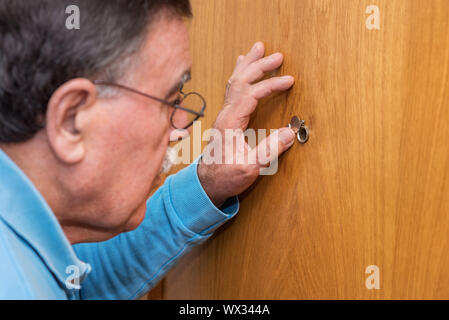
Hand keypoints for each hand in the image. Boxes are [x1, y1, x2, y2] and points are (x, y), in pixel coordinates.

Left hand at [197, 42, 295, 206]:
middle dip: (259, 66)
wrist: (207, 183)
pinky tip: (242, 69)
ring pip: (235, 83)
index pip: (251, 94)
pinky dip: (240, 75)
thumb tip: (290, 132)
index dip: (270, 85)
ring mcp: (224, 115)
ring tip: (257, 49)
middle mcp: (225, 115)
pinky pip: (233, 90)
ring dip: (248, 65)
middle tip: (277, 56)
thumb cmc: (225, 177)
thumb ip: (269, 150)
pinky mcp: (226, 119)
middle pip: (241, 81)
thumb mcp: (250, 168)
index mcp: (230, 122)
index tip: (289, 80)